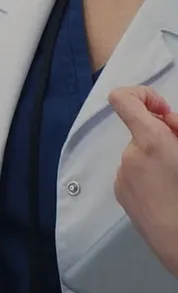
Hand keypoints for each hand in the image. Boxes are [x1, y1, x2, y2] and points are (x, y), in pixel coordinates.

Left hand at [109, 85, 177, 276]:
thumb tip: (167, 120)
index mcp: (150, 141)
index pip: (123, 99)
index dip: (143, 96)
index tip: (164, 112)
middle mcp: (129, 156)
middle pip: (141, 131)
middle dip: (165, 136)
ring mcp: (122, 178)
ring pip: (141, 155)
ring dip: (160, 159)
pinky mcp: (122, 196)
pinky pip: (136, 174)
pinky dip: (152, 176)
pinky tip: (171, 195)